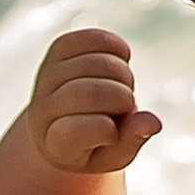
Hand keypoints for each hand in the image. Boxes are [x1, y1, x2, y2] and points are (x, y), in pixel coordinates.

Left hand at [26, 31, 160, 178]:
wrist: (64, 125)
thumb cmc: (93, 147)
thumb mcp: (113, 156)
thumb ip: (131, 142)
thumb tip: (152, 122)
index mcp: (51, 142)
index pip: (78, 131)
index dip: (108, 132)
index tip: (111, 135)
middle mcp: (42, 107)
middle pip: (90, 93)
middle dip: (122, 99)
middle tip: (124, 108)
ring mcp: (47, 75)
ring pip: (96, 64)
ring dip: (123, 76)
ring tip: (120, 88)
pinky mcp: (58, 49)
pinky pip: (93, 38)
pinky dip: (117, 48)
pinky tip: (121, 62)